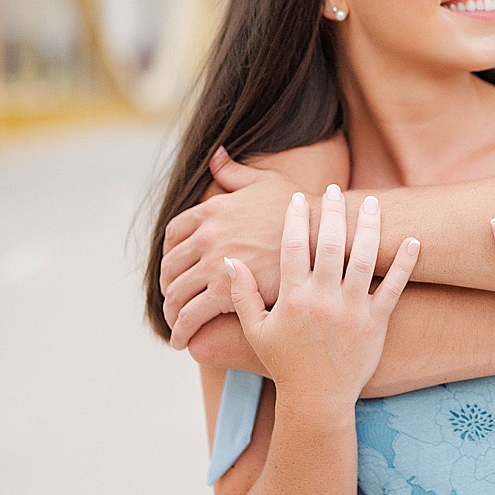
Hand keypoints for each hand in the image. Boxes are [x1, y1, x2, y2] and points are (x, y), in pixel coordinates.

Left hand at [161, 149, 292, 336]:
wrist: (327, 237)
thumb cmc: (302, 211)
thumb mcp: (265, 182)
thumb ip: (234, 172)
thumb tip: (215, 154)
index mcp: (212, 209)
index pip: (173, 235)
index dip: (169, 255)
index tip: (173, 270)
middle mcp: (208, 234)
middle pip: (170, 267)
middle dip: (167, 287)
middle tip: (172, 302)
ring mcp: (215, 261)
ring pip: (177, 293)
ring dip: (172, 313)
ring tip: (176, 326)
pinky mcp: (228, 289)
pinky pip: (192, 313)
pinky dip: (182, 329)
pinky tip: (183, 339)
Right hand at [220, 185, 417, 402]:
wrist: (317, 399)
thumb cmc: (285, 363)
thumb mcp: (256, 331)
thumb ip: (242, 295)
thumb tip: (229, 262)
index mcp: (293, 298)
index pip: (293, 247)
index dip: (296, 219)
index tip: (299, 198)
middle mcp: (324, 300)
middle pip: (331, 244)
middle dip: (333, 212)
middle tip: (334, 189)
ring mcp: (353, 310)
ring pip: (364, 259)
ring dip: (368, 227)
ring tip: (371, 202)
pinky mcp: (376, 322)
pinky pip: (394, 287)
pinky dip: (405, 263)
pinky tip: (413, 239)